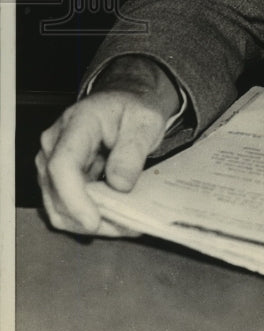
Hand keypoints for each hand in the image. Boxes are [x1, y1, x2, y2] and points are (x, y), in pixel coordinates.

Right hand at [36, 57, 180, 236]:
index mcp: (78, 122)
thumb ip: (133, 150)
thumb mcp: (146, 122)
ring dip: (89, 222)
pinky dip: (88, 218)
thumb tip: (119, 184)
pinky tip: (115, 218)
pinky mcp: (56, 178)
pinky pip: (65, 207)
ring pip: (58, 206)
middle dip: (88, 217)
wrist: (125, 105)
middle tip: (127, 225)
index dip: (74, 198)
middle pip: (56, 192)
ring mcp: (51, 161)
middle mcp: (55, 142)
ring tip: (125, 223)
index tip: (94, 221)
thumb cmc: (134, 110)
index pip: (62, 164)